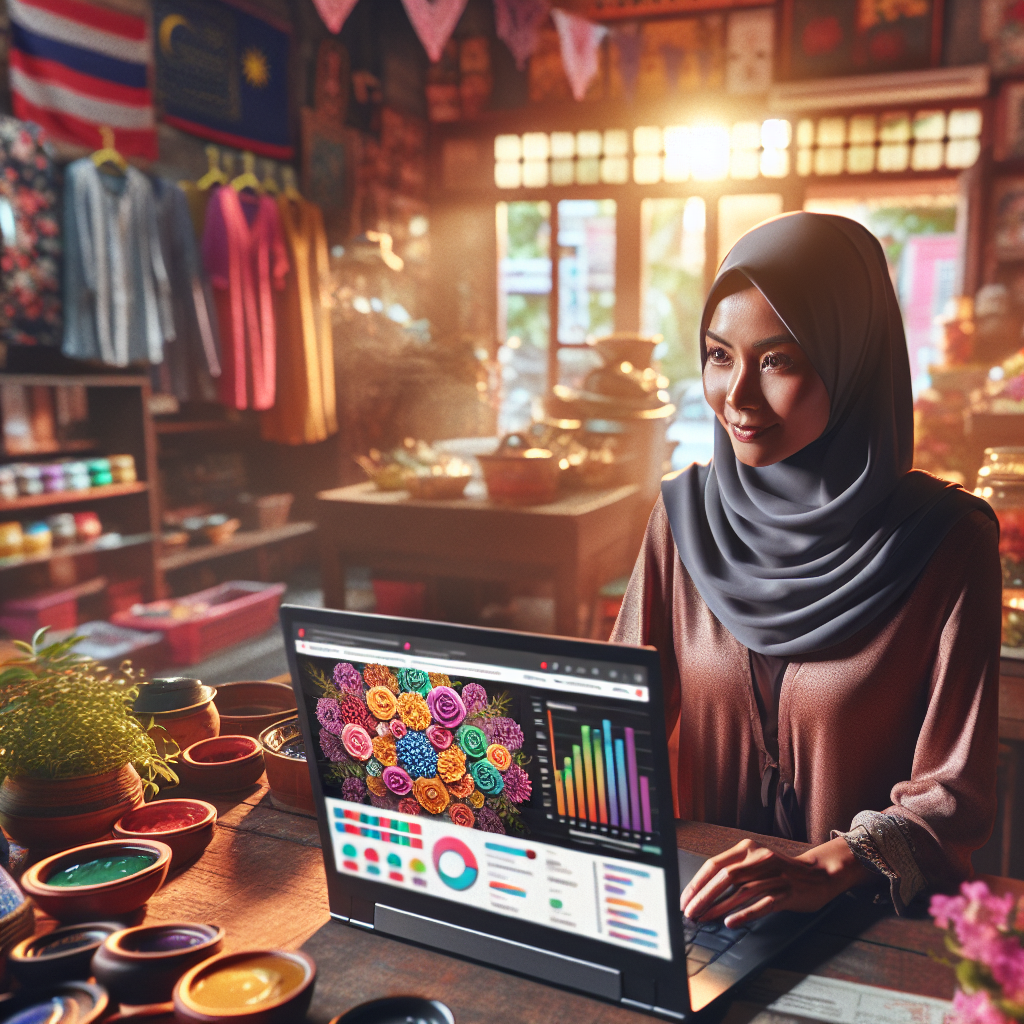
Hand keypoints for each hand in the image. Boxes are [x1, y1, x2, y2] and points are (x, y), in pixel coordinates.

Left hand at [680, 836, 872, 928]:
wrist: (818, 875)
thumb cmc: (781, 871)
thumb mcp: (755, 863)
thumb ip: (733, 872)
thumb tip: (703, 893)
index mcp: (747, 848)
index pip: (714, 864)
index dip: (697, 883)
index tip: (685, 899)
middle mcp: (759, 858)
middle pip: (725, 877)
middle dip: (703, 896)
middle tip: (690, 912)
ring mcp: (773, 875)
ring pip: (741, 892)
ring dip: (719, 907)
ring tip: (704, 919)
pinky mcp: (786, 892)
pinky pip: (762, 904)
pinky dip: (744, 914)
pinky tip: (730, 922)